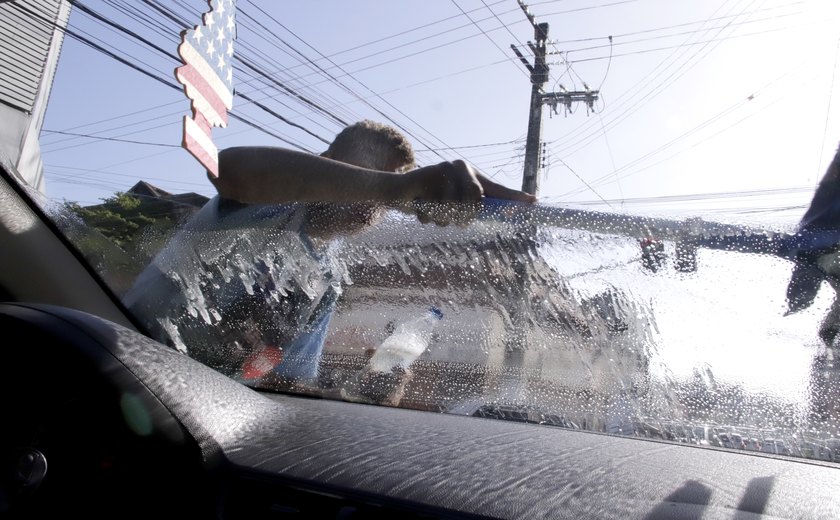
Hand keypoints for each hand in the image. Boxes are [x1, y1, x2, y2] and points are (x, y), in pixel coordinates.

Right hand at [401, 160, 535, 225]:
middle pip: (474, 199)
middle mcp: (460, 168)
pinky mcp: (425, 175)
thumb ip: (473, 209)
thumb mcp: (455, 204)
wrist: (401, 191)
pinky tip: (420, 207)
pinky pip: (432, 209)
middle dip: (464, 216)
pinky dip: (426, 216)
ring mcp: (442, 169)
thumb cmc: (433, 199)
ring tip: (434, 212)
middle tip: (455, 220)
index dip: (514, 197)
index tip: (533, 202)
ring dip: (442, 219)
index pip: (496, 188)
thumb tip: (499, 217)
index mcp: (472, 175)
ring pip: (452, 207)